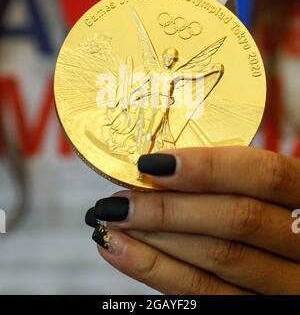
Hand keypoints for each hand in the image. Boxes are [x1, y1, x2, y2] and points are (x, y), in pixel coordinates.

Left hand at [85, 147, 299, 293]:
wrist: (296, 260)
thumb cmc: (274, 214)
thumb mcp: (272, 192)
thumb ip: (234, 180)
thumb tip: (159, 165)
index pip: (264, 174)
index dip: (208, 167)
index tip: (152, 163)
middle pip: (237, 219)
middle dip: (169, 208)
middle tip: (118, 200)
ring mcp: (287, 284)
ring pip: (218, 259)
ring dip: (155, 238)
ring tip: (110, 222)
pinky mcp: (258, 310)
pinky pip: (206, 296)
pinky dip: (157, 271)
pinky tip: (122, 252)